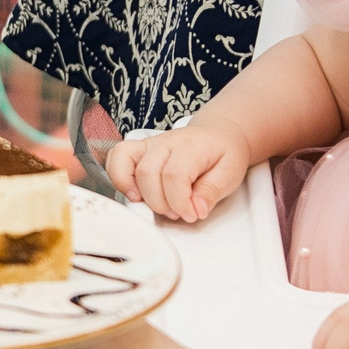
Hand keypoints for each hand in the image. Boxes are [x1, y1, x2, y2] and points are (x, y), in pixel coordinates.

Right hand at [105, 121, 249, 221]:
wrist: (218, 134)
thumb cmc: (223, 153)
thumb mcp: (231, 173)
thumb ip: (212, 191)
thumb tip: (196, 210)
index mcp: (190, 146)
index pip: (174, 176)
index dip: (180, 202)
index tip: (191, 214)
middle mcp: (165, 142)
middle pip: (148, 173)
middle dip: (161, 203)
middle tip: (178, 212)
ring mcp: (149, 144)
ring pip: (127, 164)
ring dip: (138, 192)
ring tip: (155, 205)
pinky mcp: (139, 150)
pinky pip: (117, 157)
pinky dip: (119, 177)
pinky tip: (134, 193)